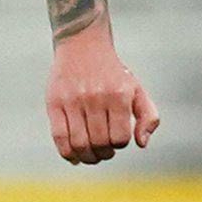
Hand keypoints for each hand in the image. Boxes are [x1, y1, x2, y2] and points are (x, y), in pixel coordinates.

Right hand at [45, 33, 159, 164]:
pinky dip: (67, 153)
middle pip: (99, 143)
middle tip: (104, 153)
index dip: (119, 145)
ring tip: (91, 156)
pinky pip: (59, 137)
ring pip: (79, 143)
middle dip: (104, 154)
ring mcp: (73, 100)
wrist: (83, 44)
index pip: (120, 137)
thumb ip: (148, 116)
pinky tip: (74, 157)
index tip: (117, 141)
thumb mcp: (136, 89)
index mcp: (118, 95)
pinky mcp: (54, 102)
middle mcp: (96, 97)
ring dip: (87, 157)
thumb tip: (142, 144)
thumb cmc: (113, 74)